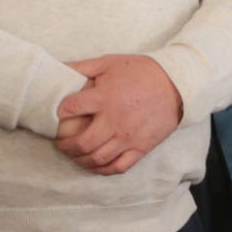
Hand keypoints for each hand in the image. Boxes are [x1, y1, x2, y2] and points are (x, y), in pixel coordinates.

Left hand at [53, 55, 184, 175]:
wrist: (176, 84)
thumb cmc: (140, 72)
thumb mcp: (109, 62)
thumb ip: (82, 67)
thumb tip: (58, 67)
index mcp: (104, 97)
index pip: (70, 109)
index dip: (58, 113)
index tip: (56, 115)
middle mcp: (114, 120)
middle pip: (81, 143)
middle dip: (65, 146)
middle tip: (60, 143)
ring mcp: (128, 137)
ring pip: (97, 158)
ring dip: (80, 160)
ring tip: (74, 155)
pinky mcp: (141, 148)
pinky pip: (118, 166)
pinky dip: (102, 170)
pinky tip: (94, 165)